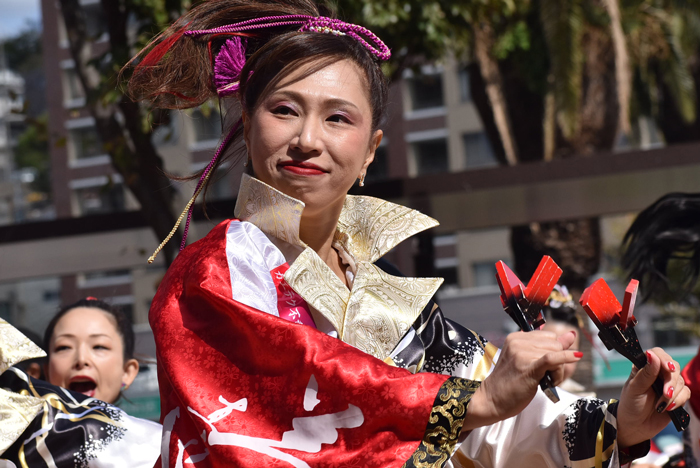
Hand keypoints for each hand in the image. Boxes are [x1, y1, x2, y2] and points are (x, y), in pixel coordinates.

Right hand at [464, 330, 581, 429]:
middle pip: (555, 345)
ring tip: (543, 382)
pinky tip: (577, 356)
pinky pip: (552, 358)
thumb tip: (571, 335)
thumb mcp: (528, 360)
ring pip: (557, 354)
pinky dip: (566, 357)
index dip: (553, 351)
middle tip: (546, 377)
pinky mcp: (528, 368)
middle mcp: (518, 342)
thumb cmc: (509, 382)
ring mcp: (522, 354)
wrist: (492, 400)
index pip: (549, 336)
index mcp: (516, 337)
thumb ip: (549, 347)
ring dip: (557, 371)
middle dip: (557, 362)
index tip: (545, 366)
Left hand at [617, 347, 690, 447]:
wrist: (635, 427)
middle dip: (671, 381)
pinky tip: (668, 408)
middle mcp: (657, 373)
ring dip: (674, 394)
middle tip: (665, 394)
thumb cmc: (630, 405)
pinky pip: (686, 393)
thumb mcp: (635, 389)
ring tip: (661, 405)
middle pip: (674, 367)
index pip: (658, 354)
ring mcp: (668, 384)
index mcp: (644, 367)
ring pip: (681, 381)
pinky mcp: (676, 396)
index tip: (669, 368)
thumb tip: (652, 355)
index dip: (665, 359)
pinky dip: (679, 401)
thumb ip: (645, 373)